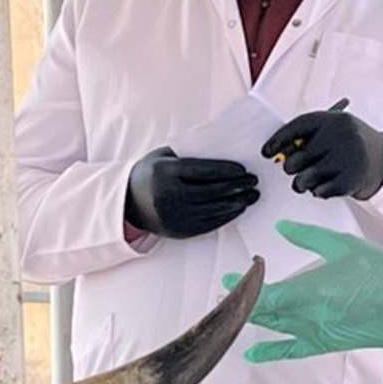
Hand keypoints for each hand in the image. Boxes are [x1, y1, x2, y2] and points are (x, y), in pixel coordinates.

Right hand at [124, 148, 260, 239]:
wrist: (129, 203)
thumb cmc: (151, 174)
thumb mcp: (163, 157)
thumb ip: (189, 154)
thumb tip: (224, 151)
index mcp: (165, 173)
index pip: (202, 171)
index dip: (226, 171)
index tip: (243, 170)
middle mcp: (169, 196)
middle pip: (212, 191)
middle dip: (236, 187)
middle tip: (253, 182)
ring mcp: (174, 216)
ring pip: (213, 210)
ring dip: (237, 203)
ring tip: (251, 196)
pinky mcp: (179, 231)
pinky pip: (209, 224)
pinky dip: (226, 216)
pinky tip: (237, 209)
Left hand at [225, 221, 382, 362]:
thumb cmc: (379, 274)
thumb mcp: (340, 245)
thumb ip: (306, 237)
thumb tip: (281, 228)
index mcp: (304, 292)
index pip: (259, 294)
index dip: (239, 287)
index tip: (227, 278)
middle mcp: (302, 317)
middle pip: (260, 312)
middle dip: (241, 301)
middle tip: (229, 291)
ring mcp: (311, 332)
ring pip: (271, 326)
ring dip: (251, 318)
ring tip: (235, 310)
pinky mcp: (323, 344)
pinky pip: (290, 351)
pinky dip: (269, 352)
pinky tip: (252, 353)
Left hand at [261, 107, 382, 199]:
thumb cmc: (348, 144)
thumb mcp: (335, 129)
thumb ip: (308, 136)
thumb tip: (275, 151)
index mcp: (334, 119)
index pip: (297, 126)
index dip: (278, 140)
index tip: (266, 152)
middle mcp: (341, 136)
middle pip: (296, 158)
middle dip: (291, 167)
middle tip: (295, 169)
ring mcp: (348, 158)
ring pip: (304, 179)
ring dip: (302, 183)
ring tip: (308, 181)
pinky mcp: (351, 180)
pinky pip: (319, 192)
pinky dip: (319, 192)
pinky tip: (329, 184)